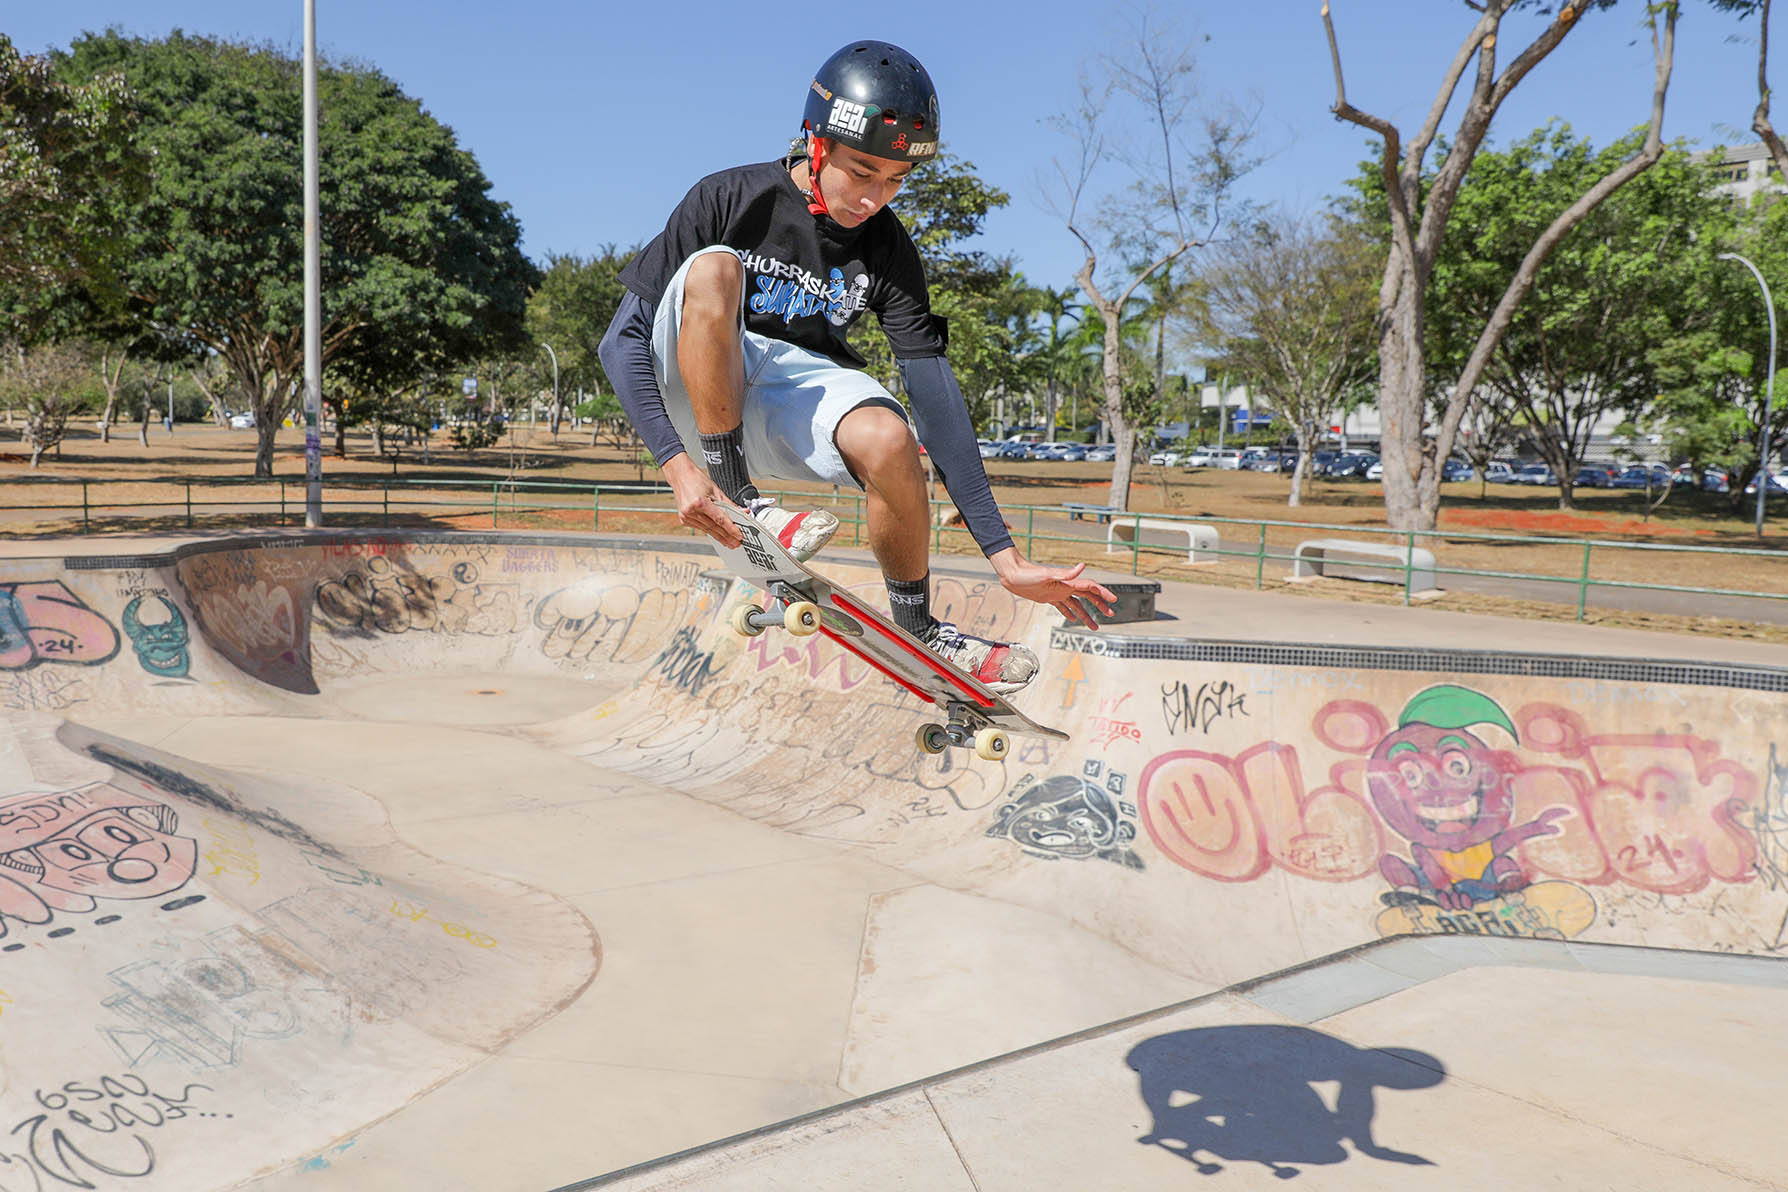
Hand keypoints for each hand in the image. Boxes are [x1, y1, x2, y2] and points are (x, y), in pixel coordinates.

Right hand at [663, 453, 742, 547]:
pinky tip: (718, 535)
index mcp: (699, 502)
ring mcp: (686, 516)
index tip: (739, 535)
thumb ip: (729, 504)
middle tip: (736, 543)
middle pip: (713, 527)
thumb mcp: (716, 490)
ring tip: (729, 542)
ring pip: (707, 529)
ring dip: (719, 536)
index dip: (730, 528)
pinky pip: (701, 527)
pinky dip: (710, 530)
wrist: (681, 476)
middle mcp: (691, 510)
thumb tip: (742, 512)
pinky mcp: (684, 519)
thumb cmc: (697, 480)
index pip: (719, 519)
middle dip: (727, 536)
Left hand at [990, 550, 1116, 629]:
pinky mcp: (1048, 598)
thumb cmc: (1028, 574)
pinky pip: (1062, 607)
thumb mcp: (1046, 575)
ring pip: (1076, 605)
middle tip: (1110, 613)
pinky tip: (1073, 620)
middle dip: (1099, 605)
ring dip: (1086, 615)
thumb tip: (1082, 565)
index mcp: (1067, 583)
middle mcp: (1065, 587)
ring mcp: (1057, 592)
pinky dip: (1069, 613)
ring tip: (1095, 626)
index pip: (1090, 587)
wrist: (1013, 575)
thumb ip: (1066, 573)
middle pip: (1087, 596)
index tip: (1113, 600)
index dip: (1103, 593)